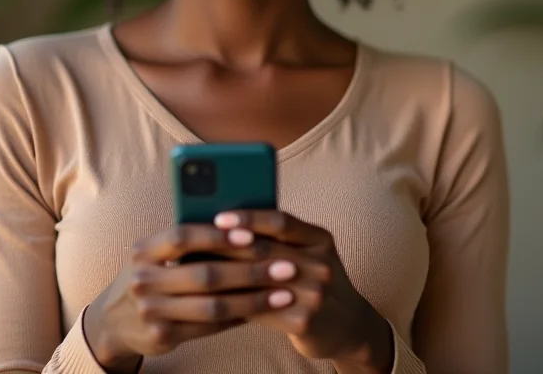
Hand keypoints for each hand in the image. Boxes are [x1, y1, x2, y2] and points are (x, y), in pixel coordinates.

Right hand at [83, 222, 311, 371]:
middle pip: (204, 275)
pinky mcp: (162, 337)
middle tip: (286, 266)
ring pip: (212, 306)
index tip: (252, 232)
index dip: (217, 235)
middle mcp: (144, 280)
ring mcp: (151, 312)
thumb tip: (242, 222)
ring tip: (284, 292)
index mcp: (145, 250)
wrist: (113, 320)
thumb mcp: (157, 252)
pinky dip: (239, 317)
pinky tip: (262, 309)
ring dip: (253, 299)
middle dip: (250, 270)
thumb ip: (189, 240)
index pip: (183, 237)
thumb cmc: (151, 272)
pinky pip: (210, 327)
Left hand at [214, 210, 393, 372]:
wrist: (348, 325)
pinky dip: (234, 301)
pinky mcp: (305, 321)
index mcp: (320, 238)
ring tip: (197, 268)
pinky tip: (213, 296)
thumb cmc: (313, 279)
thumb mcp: (309, 251)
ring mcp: (315, 294)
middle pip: (266, 250)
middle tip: (194, 243)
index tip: (218, 217)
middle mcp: (321, 263)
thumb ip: (280, 238)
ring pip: (259, 280)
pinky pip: (260, 308)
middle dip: (227, 246)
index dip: (248, 218)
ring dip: (225, 273)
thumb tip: (227, 222)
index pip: (280, 221)